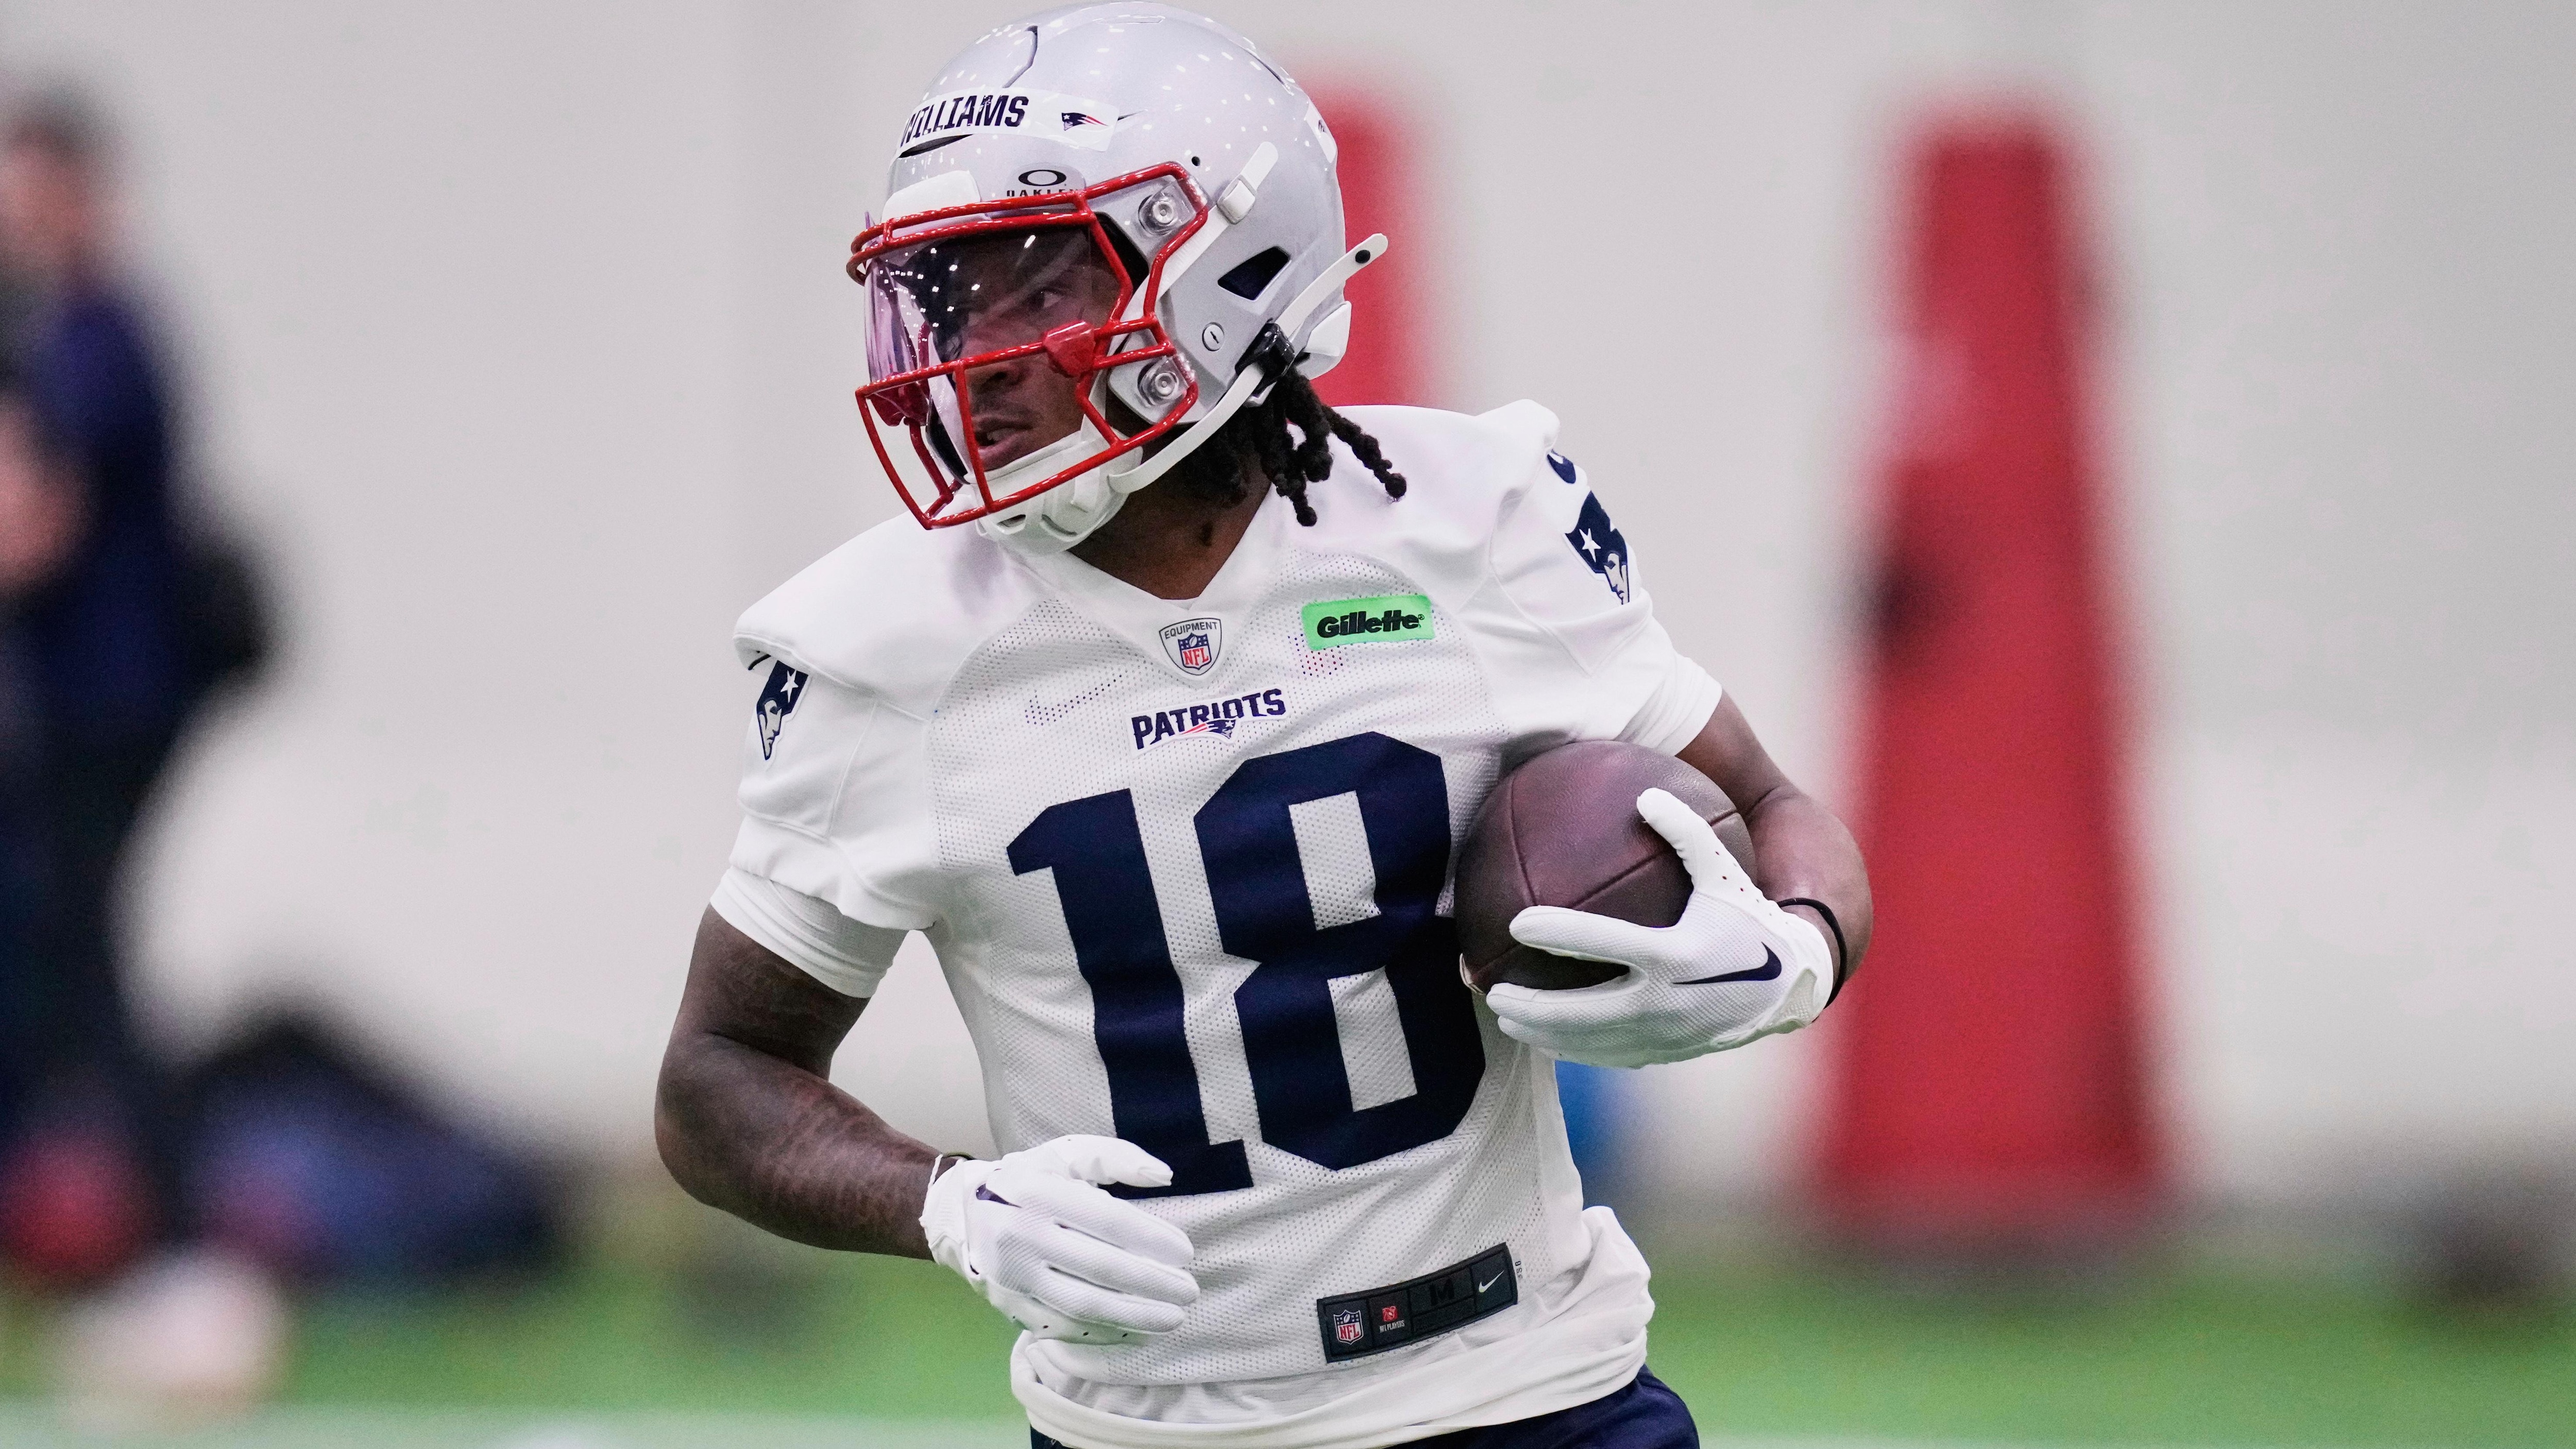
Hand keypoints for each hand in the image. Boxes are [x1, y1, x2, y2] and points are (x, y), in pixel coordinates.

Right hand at [918, 1135, 1198, 1343]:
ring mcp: (1014, 1278)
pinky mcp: (1010, 1307)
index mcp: (1039, 1194)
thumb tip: (1164, 1175)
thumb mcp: (1065, 1155)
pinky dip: (1104, 1333)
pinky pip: (1064, 1327)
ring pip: (1084, 1305)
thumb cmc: (1026, 1180)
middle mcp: (1023, 1237)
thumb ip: (1116, 1157)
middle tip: (1190, 1292)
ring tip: (1173, 1318)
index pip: (1107, 1221)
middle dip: (1152, 1284)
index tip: (1187, 1253)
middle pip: (1100, 1268)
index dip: (1152, 1239)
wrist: (958, 1216)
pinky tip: (1137, 1332)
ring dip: (1134, 1316)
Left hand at [1482, 788, 1834, 1067]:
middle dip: (1531, 1005)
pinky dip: (1574, 1051)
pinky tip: (1544, 1039)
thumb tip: (1645, 793)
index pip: (1605, 943)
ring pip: (1590, 1044)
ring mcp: (1667, 1036)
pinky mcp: (1668, 1054)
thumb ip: (1686, 831)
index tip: (1517, 922)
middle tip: (1489, 989)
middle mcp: (1669, 1002)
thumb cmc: (1749, 918)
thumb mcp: (1725, 870)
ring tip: (1503, 1019)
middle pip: (1583, 1012)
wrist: (1791, 984)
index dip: (1558, 933)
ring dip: (1542, 1034)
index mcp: (1678, 954)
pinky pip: (1610, 1056)